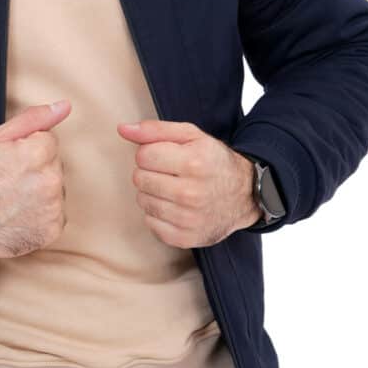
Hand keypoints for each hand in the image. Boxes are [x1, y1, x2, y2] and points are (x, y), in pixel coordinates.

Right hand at [0, 100, 70, 258]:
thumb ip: (34, 119)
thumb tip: (65, 106)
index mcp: (40, 152)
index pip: (50, 142)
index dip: (29, 150)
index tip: (12, 164)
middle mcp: (52, 179)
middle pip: (55, 166)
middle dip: (38, 170)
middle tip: (11, 182)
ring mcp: (54, 207)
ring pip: (56, 191)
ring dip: (42, 193)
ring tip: (16, 200)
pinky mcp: (53, 229)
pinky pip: (56, 215)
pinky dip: (42, 216)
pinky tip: (22, 215)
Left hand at [116, 117, 261, 246]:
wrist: (245, 195)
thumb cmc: (213, 161)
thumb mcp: (191, 136)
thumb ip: (155, 130)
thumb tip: (123, 129)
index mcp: (193, 163)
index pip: (143, 156)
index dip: (151, 153)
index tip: (166, 156)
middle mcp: (191, 193)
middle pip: (139, 179)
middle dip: (150, 173)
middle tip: (170, 173)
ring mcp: (188, 219)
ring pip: (142, 201)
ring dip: (153, 193)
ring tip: (173, 189)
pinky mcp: (184, 238)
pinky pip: (150, 223)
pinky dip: (158, 215)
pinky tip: (175, 207)